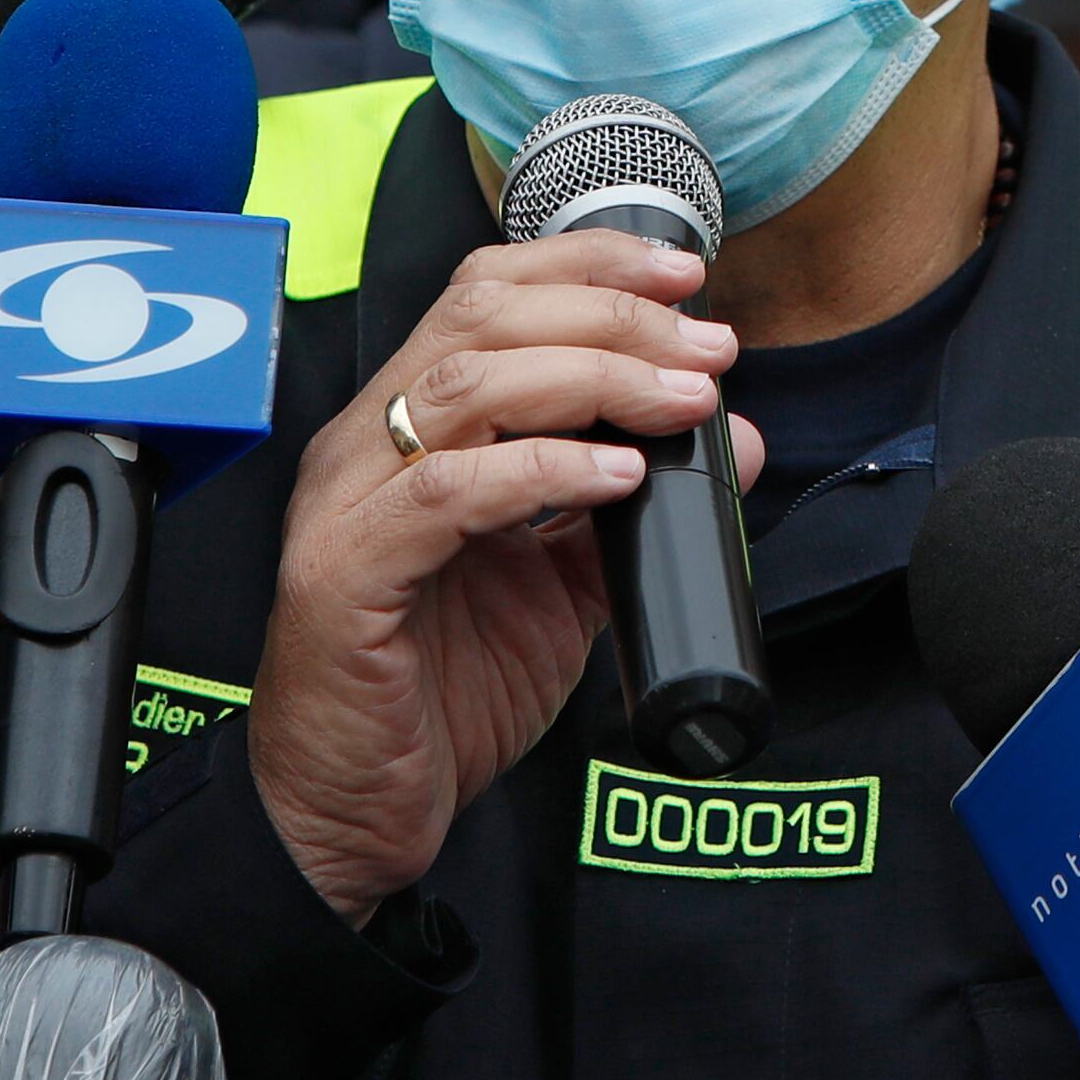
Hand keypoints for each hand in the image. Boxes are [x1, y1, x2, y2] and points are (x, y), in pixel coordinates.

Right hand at [251, 233, 765, 921]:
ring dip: (593, 378)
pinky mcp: (344, 575)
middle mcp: (366, 446)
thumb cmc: (443, 692)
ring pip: (464, 384)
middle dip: (610, 316)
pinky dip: (540, 471)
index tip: (685, 278)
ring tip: (680, 402)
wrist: (358, 813)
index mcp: (410, 428)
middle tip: (707, 351)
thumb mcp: (563, 585)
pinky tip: (614, 476)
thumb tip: (736, 439)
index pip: (486, 294)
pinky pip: (443, 494)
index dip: (587, 266)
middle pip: (482, 319)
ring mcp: (346, 505)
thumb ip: (634, 505)